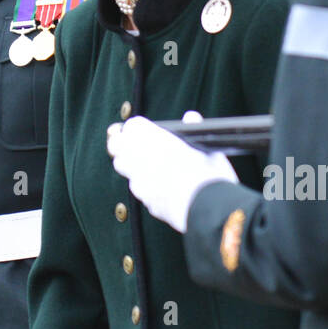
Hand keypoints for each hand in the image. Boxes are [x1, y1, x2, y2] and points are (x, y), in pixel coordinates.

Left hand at [107, 115, 237, 232]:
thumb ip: (194, 130)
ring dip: (130, 164)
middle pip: (116, 145)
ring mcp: (141, 181)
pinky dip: (144, 186)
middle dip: (122, 144)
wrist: (209, 211)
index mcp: (158, 141)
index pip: (132, 126)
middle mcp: (143, 158)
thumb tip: (191, 116)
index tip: (140, 130)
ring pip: (122, 167)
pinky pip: (138, 189)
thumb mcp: (208, 148)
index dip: (136, 128)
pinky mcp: (145, 200)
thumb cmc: (211, 177)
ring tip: (146, 166)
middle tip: (132, 146)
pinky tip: (159, 188)